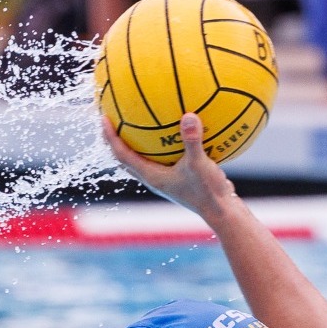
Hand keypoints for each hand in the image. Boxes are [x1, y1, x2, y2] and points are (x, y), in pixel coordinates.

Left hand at [102, 112, 235, 221]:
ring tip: (132, 123)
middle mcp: (153, 178)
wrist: (223, 212)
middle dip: (114, 140)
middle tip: (110, 118)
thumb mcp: (200, 164)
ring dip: (132, 143)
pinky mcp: (176, 177)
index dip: (110, 137)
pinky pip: (160, 157)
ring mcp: (164, 178)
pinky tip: (170, 130)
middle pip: (124, 158)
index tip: (103, 118)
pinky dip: (158, 144)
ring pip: (140, 159)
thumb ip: (192, 141)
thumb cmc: (208, 192)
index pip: (122, 155)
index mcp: (151, 176)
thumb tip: (189, 115)